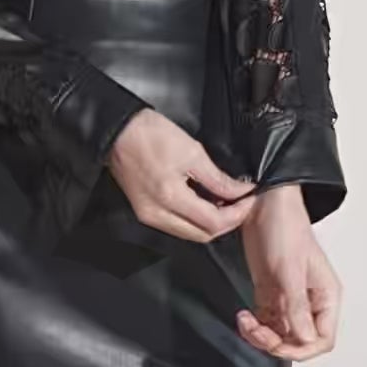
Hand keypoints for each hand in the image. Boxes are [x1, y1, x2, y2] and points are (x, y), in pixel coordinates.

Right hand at [107, 108, 256, 242]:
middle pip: (202, 235)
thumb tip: (240, 191)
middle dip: (226, 223)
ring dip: (210, 223)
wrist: (117, 130)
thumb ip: (218, 178)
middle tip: (241, 204)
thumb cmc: (150, 134)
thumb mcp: (192, 152)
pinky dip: (193, 219)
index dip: (236, 214)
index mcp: (170, 198)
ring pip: (189, 234)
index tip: (249, 199)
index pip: (213, 222)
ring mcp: (148, 216)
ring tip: (226, 203)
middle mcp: (157, 214)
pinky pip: (176, 225)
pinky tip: (204, 203)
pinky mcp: (144, 211)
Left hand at [235, 185, 342, 359]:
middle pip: (299, 341)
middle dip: (276, 343)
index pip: (322, 339)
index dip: (301, 350)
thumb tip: (306, 340)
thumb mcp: (290, 269)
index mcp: (325, 296)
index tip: (278, 344)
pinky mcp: (270, 294)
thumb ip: (297, 306)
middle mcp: (310, 301)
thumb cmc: (284, 227)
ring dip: (261, 336)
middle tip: (256, 329)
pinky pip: (264, 323)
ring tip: (245, 321)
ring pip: (279, 335)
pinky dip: (253, 326)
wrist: (262, 204)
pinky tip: (243, 316)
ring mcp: (289, 299)